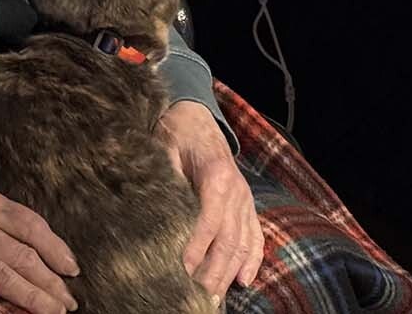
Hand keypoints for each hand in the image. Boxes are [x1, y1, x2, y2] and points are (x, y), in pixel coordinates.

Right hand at [0, 182, 79, 313]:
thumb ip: (0, 220)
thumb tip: (38, 253)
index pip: (31, 226)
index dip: (56, 249)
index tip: (71, 268)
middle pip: (23, 256)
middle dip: (50, 282)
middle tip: (66, 301)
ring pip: (4, 279)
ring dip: (33, 299)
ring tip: (51, 312)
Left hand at [156, 100, 262, 300]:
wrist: (196, 116)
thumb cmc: (176, 132)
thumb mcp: (163, 147)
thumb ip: (164, 175)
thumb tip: (155, 206)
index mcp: (217, 177)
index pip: (207, 222)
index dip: (195, 250)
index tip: (180, 271)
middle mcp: (236, 191)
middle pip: (228, 241)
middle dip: (213, 273)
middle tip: (195, 296)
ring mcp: (245, 199)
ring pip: (242, 244)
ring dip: (229, 273)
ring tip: (215, 298)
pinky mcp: (247, 204)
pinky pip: (256, 236)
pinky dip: (253, 259)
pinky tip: (244, 280)